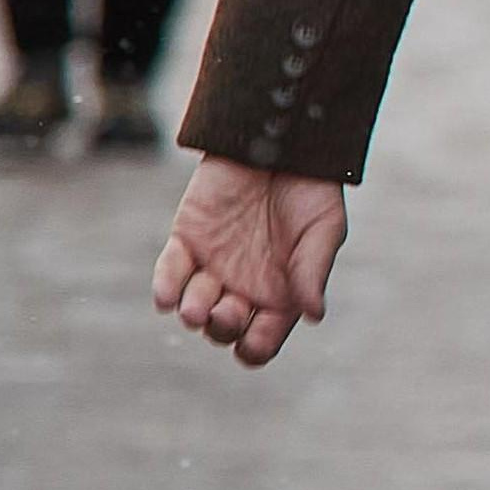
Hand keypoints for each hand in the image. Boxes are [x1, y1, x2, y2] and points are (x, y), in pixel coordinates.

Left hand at [152, 155, 348, 368]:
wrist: (278, 141)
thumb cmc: (311, 189)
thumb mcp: (323, 230)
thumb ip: (313, 272)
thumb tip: (315, 315)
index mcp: (281, 293)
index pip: (261, 340)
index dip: (255, 347)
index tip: (252, 339)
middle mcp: (244, 286)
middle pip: (224, 330)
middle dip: (223, 328)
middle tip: (228, 308)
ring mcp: (213, 266)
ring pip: (193, 308)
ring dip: (193, 314)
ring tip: (197, 308)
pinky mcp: (186, 241)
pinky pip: (169, 274)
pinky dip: (166, 289)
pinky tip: (168, 299)